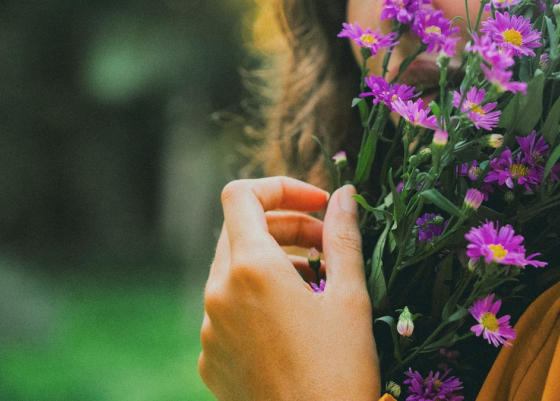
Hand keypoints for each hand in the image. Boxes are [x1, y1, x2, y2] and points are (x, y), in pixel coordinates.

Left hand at [198, 177, 380, 400]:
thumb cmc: (340, 371)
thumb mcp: (350, 297)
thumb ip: (343, 237)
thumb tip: (344, 195)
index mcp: (250, 269)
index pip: (241, 195)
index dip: (281, 187)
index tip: (319, 205)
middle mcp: (218, 294)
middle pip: (239, 230)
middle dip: (285, 226)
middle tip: (327, 243)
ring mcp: (209, 330)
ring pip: (233, 271)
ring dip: (274, 262)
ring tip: (319, 283)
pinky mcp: (210, 360)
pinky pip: (228, 311)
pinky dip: (259, 301)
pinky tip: (297, 324)